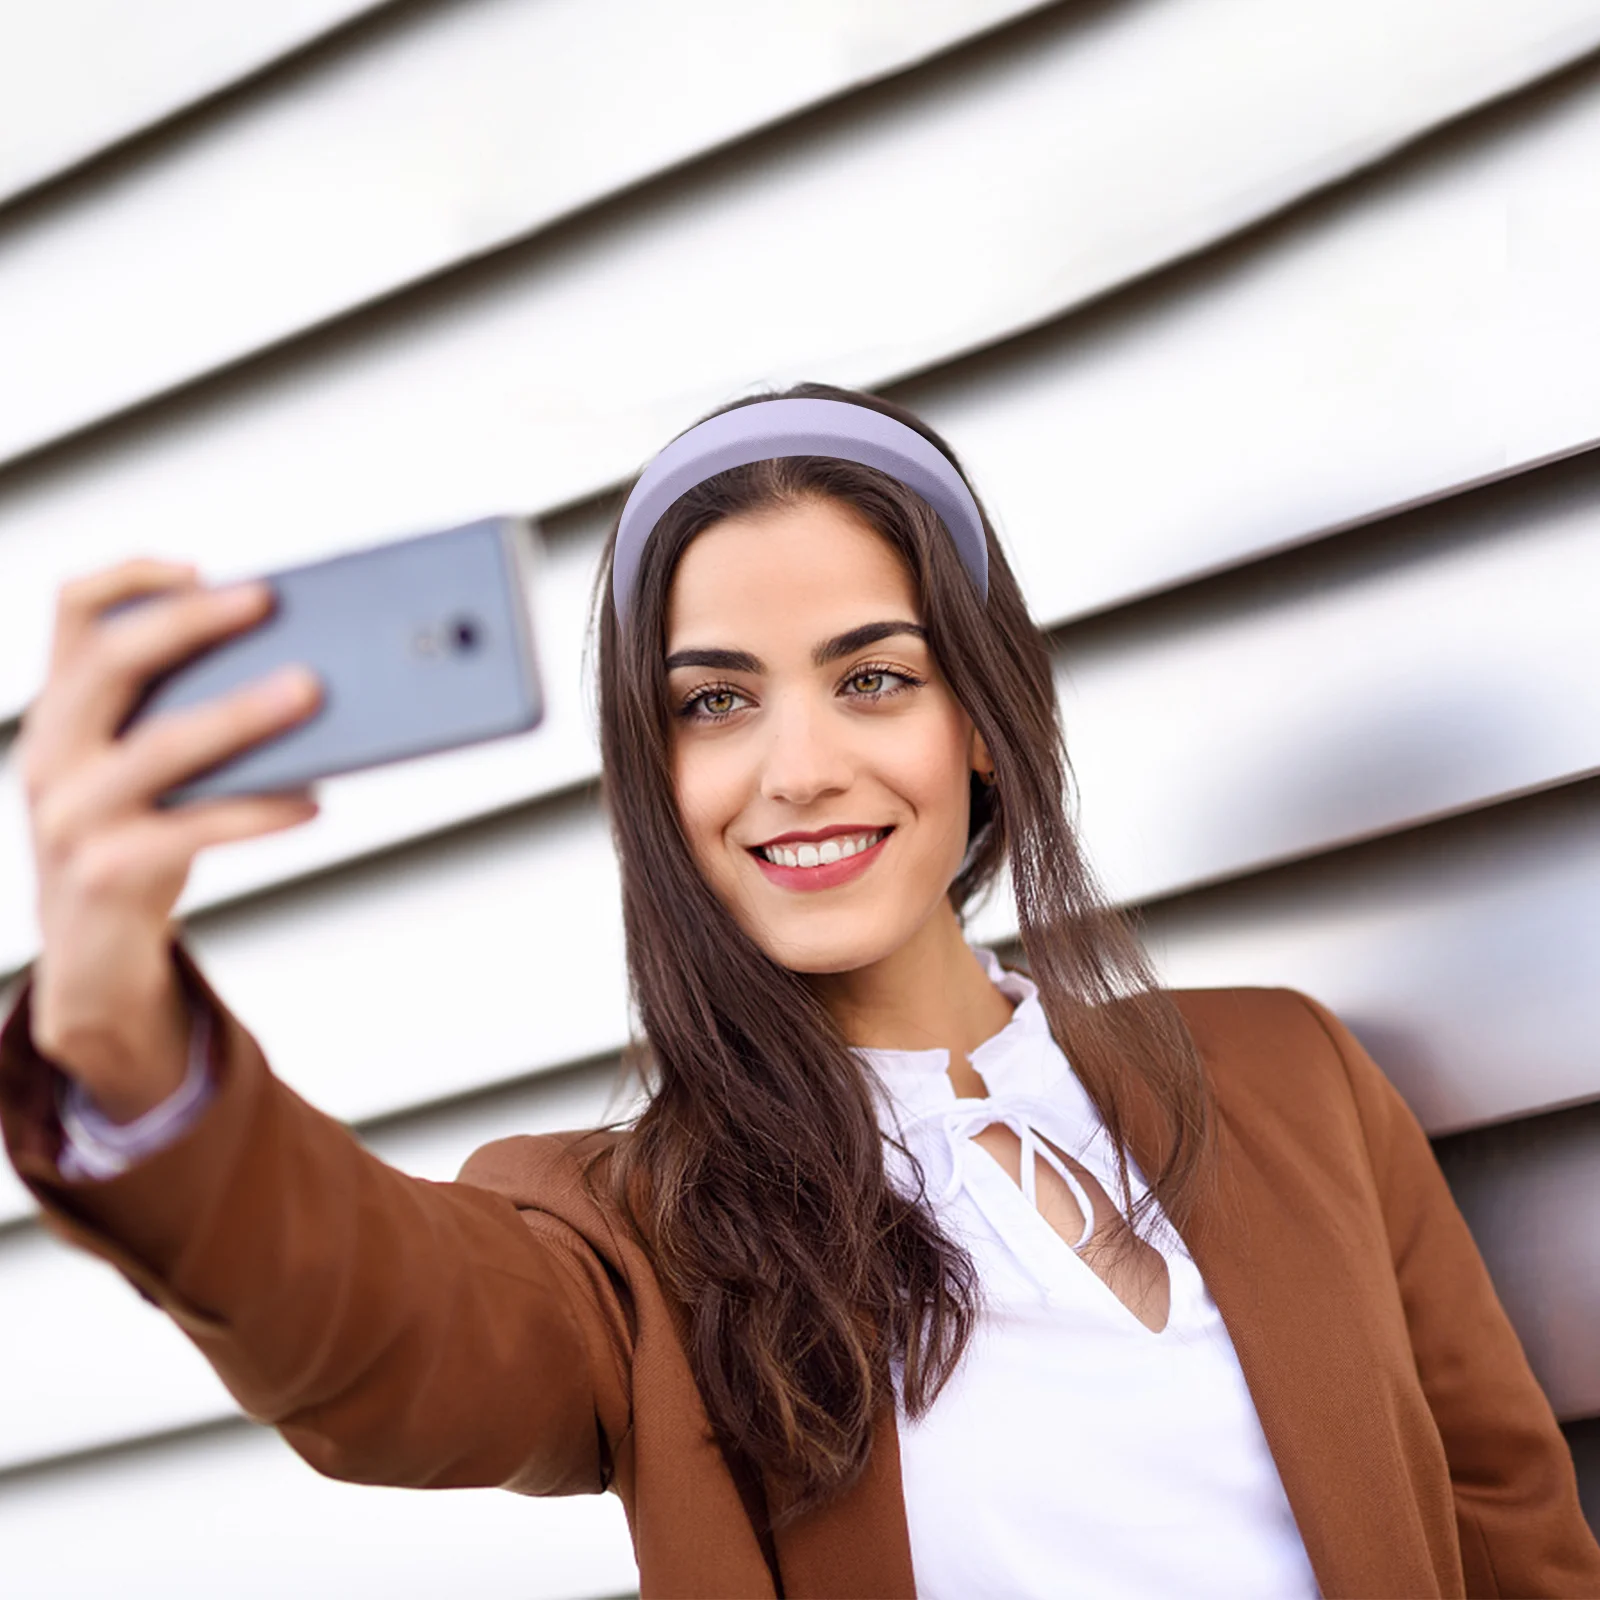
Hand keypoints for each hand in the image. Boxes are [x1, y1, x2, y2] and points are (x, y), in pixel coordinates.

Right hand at [18, 558, 321, 1120]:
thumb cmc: (140, 842)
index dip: (130, 576)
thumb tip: (305, 673)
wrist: (91, 956)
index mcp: (61, 713)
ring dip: (241, 712)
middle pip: (111, 660)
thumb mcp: (146, 772)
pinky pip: (194, 828)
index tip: (199, 566)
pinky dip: (260, 811)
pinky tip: (314, 801)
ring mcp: (70, 816)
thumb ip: (188, 718)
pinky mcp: (106, 872)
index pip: (72, 613)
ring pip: (161, 745)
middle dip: (191, 620)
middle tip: (267, 601)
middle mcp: (50, 754)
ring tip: (311, 691)